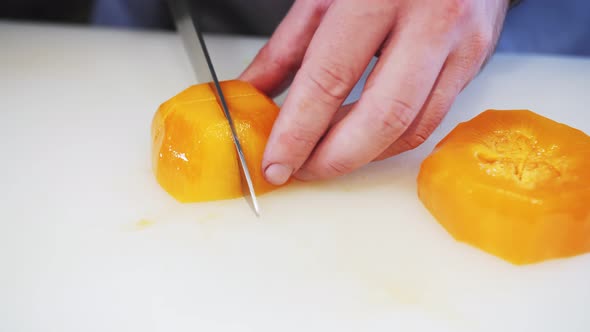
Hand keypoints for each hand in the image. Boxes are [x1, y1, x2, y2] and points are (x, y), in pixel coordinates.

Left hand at [240, 0, 508, 184]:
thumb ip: (287, 48)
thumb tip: (254, 94)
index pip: (330, 79)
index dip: (298, 132)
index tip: (276, 163)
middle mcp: (431, 20)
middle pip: (382, 118)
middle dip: (335, 159)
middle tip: (302, 170)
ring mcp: (462, 45)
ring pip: (411, 128)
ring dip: (362, 156)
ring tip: (326, 157)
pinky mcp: (475, 63)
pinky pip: (430, 121)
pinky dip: (389, 141)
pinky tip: (362, 140)